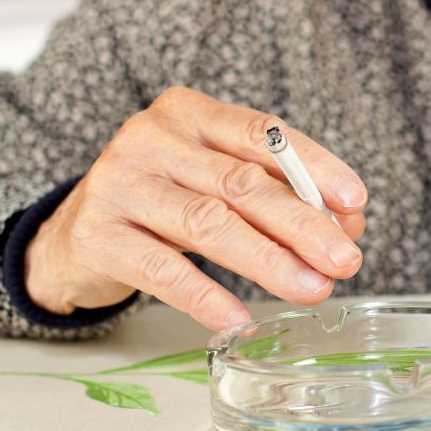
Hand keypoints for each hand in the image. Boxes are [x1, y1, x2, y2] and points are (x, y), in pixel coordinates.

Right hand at [25, 87, 367, 329]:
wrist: (75, 234)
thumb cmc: (166, 202)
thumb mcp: (217, 185)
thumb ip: (277, 195)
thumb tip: (348, 225)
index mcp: (190, 114)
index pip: (263, 133)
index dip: (314, 166)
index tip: (355, 201)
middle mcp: (152, 138)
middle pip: (241, 183)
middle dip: (302, 224)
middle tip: (346, 259)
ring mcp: (119, 184)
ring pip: (208, 223)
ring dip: (268, 261)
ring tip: (313, 289)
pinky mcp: (96, 235)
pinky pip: (161, 269)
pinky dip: (205, 295)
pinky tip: (237, 316)